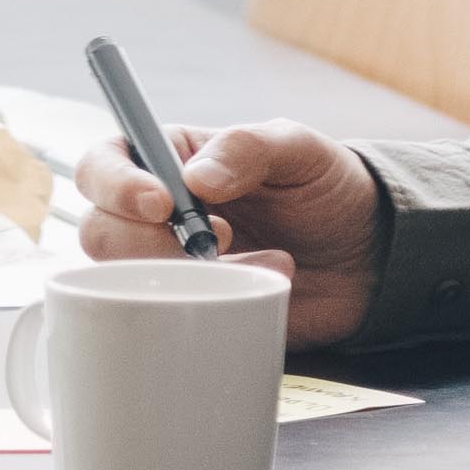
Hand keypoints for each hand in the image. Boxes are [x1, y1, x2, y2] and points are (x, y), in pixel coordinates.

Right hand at [70, 119, 383, 347]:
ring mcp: (170, 269)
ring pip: (124, 283)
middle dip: (148, 243)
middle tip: (221, 238)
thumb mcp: (300, 149)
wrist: (371, 257)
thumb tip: (196, 178)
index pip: (102, 165)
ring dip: (189, 278)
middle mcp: (156, 216)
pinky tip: (258, 289)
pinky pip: (167, 322)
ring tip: (259, 262)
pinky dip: (210, 309)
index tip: (161, 204)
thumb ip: (247, 147)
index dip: (114, 184)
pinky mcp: (193, 311)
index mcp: (170, 162)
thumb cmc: (329, 189)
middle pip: (99, 231)